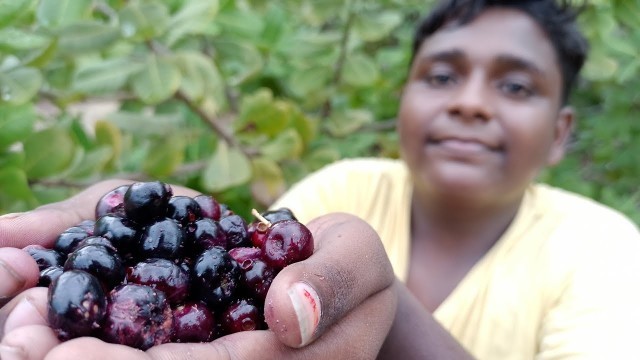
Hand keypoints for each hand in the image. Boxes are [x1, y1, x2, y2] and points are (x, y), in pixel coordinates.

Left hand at [0, 180, 395, 358]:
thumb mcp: (356, 258)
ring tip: (19, 333)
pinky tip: (51, 323)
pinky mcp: (206, 347)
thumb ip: (331, 283)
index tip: (69, 352)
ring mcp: (226, 359)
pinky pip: (156, 347)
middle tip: (20, 340)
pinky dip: (104, 337)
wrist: (339, 272)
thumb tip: (288, 316)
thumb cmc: (352, 262)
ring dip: (84, 355)